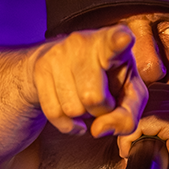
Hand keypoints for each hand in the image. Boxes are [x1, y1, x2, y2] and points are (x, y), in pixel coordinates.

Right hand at [29, 25, 148, 138]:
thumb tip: (99, 129)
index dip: (119, 41)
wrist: (61, 67)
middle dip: (100, 110)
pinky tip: (72, 113)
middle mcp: (84, 42)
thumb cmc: (105, 81)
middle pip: (93, 97)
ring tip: (84, 98)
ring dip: (81, 115)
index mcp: (111, 44)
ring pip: (72, 108)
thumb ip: (126, 119)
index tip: (124, 39)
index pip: (114, 41)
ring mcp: (59, 53)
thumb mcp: (127, 98)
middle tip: (101, 99)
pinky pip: (54, 113)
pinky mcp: (40, 68)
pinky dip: (66, 123)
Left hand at [117, 77, 168, 168]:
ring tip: (130, 151)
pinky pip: (142, 122)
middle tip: (130, 146)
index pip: (157, 90)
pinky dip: (130, 138)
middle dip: (135, 121)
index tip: (137, 137)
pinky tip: (130, 154)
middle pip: (149, 96)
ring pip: (143, 108)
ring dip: (130, 131)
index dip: (142, 114)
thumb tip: (129, 100)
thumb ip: (159, 113)